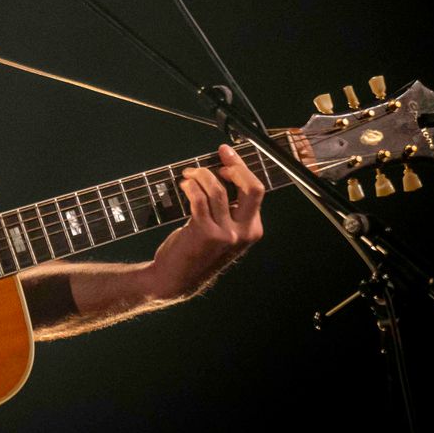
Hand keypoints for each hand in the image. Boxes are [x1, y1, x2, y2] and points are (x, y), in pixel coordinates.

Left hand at [147, 144, 263, 299]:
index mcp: (253, 229)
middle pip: (251, 188)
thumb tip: (224, 170)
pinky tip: (184, 185)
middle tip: (218, 157)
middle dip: (235, 166)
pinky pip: (199, 199)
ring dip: (202, 175)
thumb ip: (230, 209)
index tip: (226, 154)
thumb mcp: (224, 232)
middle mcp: (244, 232)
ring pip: (218, 190)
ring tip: (189, 174)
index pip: (256, 190)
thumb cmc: (198, 249)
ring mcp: (225, 234)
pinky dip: (191, 187)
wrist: (177, 278)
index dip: (241, 168)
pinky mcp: (205, 233)